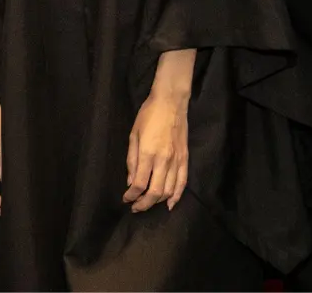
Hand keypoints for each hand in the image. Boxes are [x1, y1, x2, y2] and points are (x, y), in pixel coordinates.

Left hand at [124, 48, 192, 212]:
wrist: (171, 103)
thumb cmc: (148, 115)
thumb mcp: (133, 134)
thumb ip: (131, 159)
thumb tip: (130, 181)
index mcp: (148, 153)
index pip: (139, 183)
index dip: (132, 195)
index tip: (126, 199)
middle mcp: (163, 160)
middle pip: (155, 192)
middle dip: (144, 204)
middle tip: (135, 207)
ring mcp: (176, 161)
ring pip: (169, 191)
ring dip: (157, 202)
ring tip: (148, 204)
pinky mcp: (185, 159)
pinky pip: (182, 183)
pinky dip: (177, 196)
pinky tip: (170, 204)